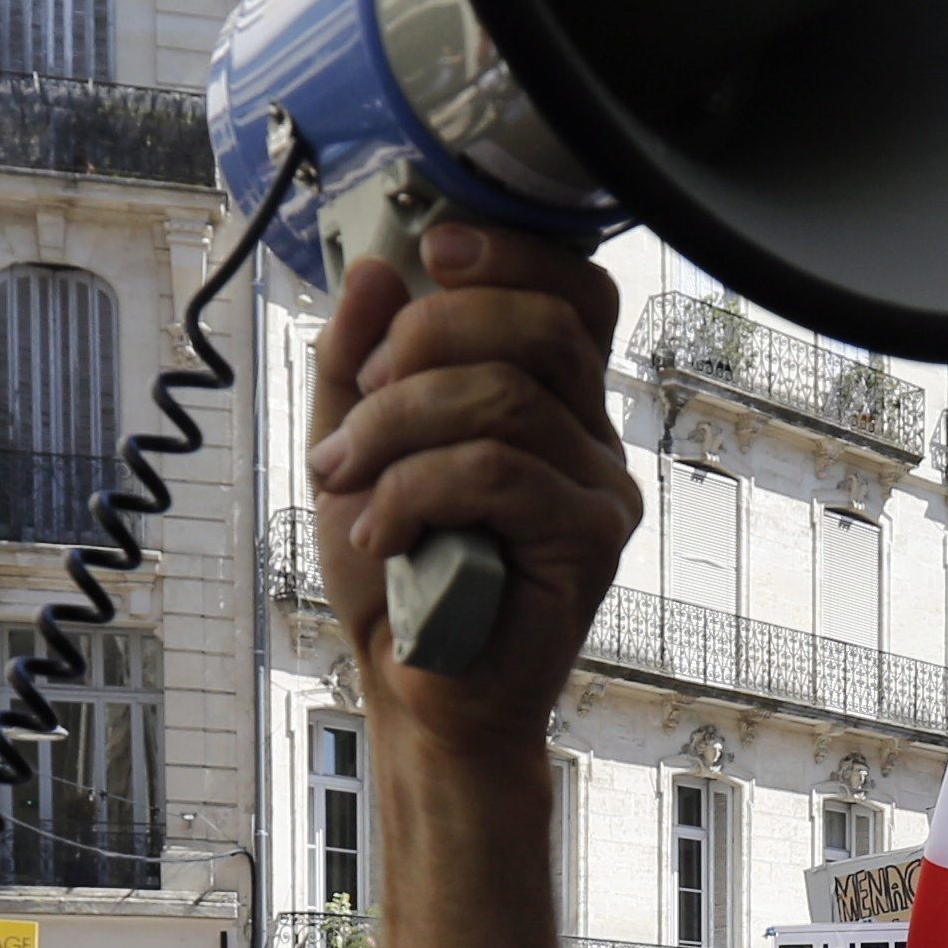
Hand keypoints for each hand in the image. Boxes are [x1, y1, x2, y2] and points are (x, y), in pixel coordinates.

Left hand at [304, 223, 637, 754]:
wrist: (417, 696)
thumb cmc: (397, 579)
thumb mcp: (354, 448)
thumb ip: (357, 362)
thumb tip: (374, 272)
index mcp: (551, 401)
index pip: (574, 294)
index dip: (513, 254)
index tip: (434, 252)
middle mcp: (591, 437)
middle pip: (538, 326)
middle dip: (424, 340)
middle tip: (361, 399)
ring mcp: (600, 489)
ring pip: (503, 397)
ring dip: (397, 427)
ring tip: (346, 481)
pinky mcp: (591, 541)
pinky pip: (497, 472)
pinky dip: (415, 490)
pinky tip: (382, 533)